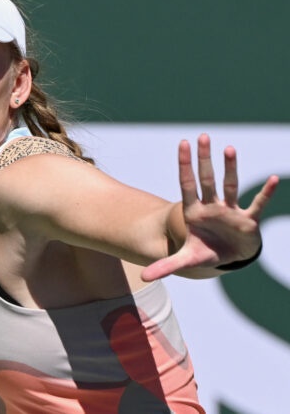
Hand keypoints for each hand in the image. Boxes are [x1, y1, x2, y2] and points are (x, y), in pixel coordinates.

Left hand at [142, 133, 278, 280]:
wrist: (229, 258)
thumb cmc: (207, 251)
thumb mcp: (186, 260)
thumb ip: (165, 266)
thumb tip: (142, 277)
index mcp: (194, 212)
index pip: (187, 184)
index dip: (185, 165)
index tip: (183, 143)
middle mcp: (211, 206)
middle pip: (207, 179)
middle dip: (204, 159)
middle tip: (203, 136)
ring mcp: (230, 211)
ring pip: (230, 186)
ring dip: (230, 168)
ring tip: (229, 149)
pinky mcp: (247, 220)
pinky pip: (257, 204)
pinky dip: (264, 194)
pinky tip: (271, 180)